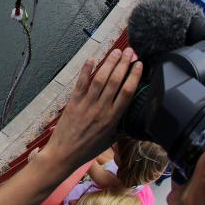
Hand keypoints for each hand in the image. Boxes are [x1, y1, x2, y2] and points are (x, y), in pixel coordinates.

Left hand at [36, 48, 141, 170]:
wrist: (64, 154)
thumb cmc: (88, 149)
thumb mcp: (111, 140)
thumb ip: (123, 127)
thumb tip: (135, 118)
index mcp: (113, 118)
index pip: (127, 92)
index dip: (134, 76)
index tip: (139, 64)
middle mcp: (101, 108)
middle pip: (115, 81)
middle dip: (124, 64)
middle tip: (130, 51)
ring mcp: (87, 103)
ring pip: (100, 78)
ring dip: (109, 63)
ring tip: (116, 51)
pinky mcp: (74, 101)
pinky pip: (81, 82)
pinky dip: (87, 70)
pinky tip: (92, 59)